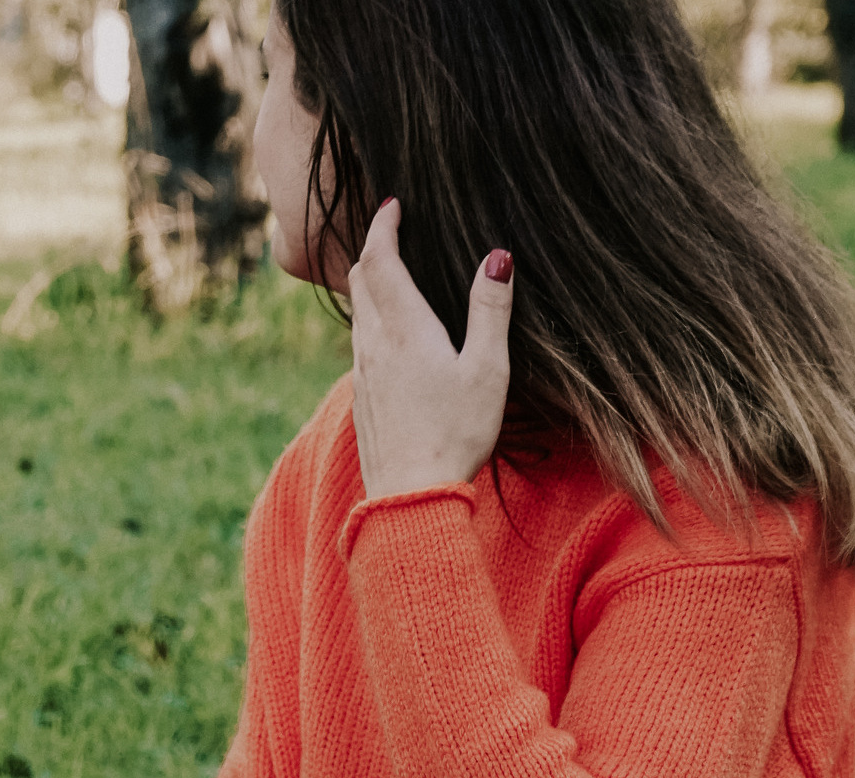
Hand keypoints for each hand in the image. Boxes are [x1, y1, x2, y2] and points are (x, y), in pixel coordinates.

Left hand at [348, 199, 514, 499]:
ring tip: (391, 271)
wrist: (409, 495)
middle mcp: (373, 344)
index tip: (392, 204)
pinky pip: (359, 343)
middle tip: (390, 228)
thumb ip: (490, 310)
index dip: (382, 226)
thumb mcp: (488, 369)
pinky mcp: (361, 397)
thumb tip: (497, 257)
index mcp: (404, 329)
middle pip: (360, 280)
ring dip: (369, 283)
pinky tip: (389, 333)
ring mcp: (362, 372)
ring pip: (357, 312)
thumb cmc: (457, 433)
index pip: (380, 260)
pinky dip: (370, 319)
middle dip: (372, 248)